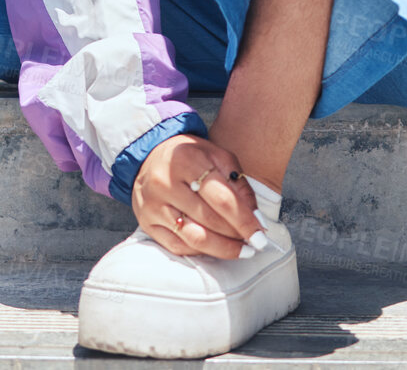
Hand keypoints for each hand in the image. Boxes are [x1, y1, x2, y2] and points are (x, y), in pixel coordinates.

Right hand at [130, 133, 267, 258]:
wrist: (149, 155)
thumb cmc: (189, 156)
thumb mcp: (217, 156)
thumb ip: (238, 184)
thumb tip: (255, 219)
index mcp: (186, 160)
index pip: (222, 199)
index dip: (245, 221)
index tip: (260, 235)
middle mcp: (165, 183)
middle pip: (210, 220)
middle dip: (237, 235)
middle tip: (254, 243)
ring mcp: (153, 205)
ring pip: (194, 238)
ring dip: (223, 249)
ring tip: (241, 250)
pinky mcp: (146, 222)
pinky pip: (178, 246)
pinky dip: (201, 251)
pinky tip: (215, 247)